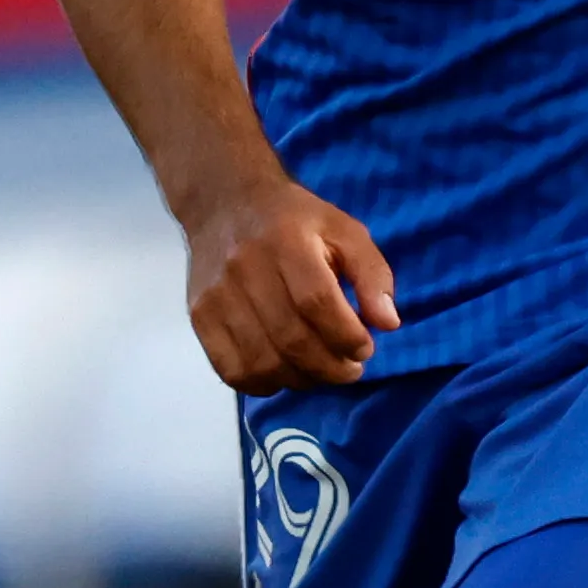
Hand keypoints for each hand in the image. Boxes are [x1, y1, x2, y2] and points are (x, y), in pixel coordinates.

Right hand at [182, 175, 401, 391]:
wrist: (224, 203)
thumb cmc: (294, 220)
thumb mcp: (344, 231)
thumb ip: (372, 274)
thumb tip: (387, 324)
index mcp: (287, 241)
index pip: (317, 302)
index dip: (346, 336)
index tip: (365, 349)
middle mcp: (246, 268)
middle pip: (290, 338)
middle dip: (330, 367)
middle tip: (351, 370)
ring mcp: (217, 296)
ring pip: (261, 361)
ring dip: (301, 380)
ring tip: (321, 372)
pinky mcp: (200, 316)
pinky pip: (230, 369)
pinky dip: (263, 384)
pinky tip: (285, 374)